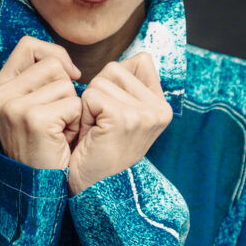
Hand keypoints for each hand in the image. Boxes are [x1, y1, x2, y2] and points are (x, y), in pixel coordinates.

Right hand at [0, 36, 81, 169]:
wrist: (38, 186)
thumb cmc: (43, 144)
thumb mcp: (31, 106)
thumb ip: (38, 78)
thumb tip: (67, 63)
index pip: (28, 45)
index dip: (53, 54)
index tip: (68, 75)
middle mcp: (0, 94)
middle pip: (51, 63)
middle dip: (65, 87)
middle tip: (56, 117)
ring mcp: (14, 107)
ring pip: (65, 83)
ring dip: (72, 106)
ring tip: (59, 129)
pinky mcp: (34, 119)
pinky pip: (73, 103)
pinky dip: (76, 121)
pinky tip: (63, 139)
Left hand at [68, 53, 172, 194]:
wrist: (93, 190)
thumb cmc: (100, 152)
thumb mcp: (124, 115)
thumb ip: (131, 86)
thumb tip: (137, 55)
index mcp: (162, 106)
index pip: (138, 61)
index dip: (114, 84)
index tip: (112, 115)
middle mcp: (160, 109)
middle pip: (114, 69)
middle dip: (97, 95)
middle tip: (101, 128)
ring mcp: (144, 113)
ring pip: (99, 81)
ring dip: (88, 106)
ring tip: (97, 133)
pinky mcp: (124, 118)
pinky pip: (90, 96)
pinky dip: (83, 115)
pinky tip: (92, 136)